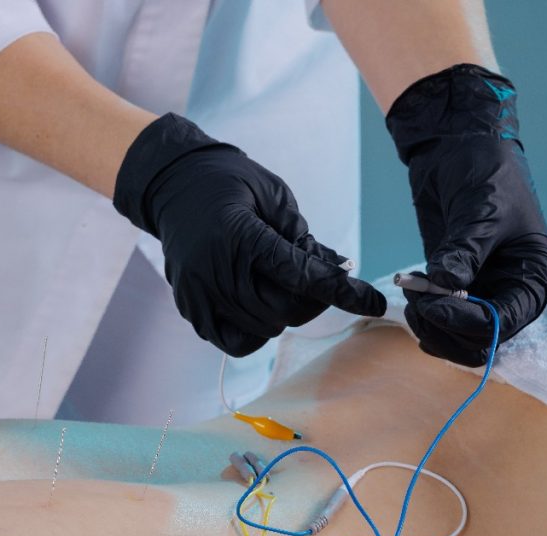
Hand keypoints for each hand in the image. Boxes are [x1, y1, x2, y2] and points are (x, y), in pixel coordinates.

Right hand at [113, 114, 385, 356]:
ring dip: (285, 313)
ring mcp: (199, 293)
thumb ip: (301, 237)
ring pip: (263, 329)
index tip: (373, 303)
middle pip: (284, 311)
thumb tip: (333, 272)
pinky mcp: (190, 307)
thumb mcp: (273, 196)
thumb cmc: (229, 184)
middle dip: (312, 300)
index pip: (300, 276)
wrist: (173, 186)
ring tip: (280, 284)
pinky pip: (235, 342)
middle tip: (317, 279)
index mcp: (240, 235)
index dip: (342, 292)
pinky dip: (257, 332)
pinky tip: (260, 306)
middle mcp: (215, 269)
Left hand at [387, 64, 546, 366]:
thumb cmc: (484, 172)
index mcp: (534, 275)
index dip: (467, 321)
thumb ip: (464, 251)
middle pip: (481, 339)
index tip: (433, 305)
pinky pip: (439, 319)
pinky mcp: (453, 287)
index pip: (505, 321)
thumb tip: (447, 286)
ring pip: (458, 337)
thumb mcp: (479, 210)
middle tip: (417, 303)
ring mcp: (481, 291)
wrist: (457, 150)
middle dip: (445, 328)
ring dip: (430, 326)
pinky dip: (421, 315)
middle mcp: (511, 290)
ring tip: (411, 294)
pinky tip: (409, 290)